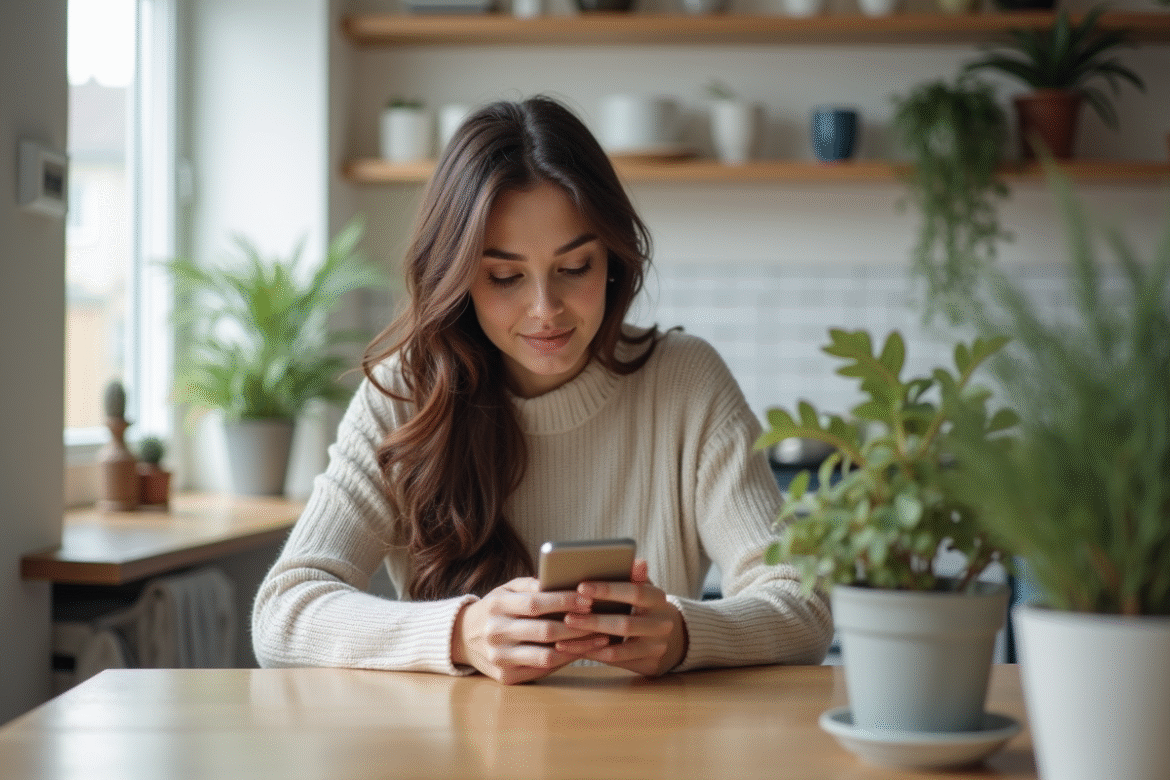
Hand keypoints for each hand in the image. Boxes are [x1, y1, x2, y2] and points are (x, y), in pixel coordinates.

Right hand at [452, 576, 611, 684]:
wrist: (463, 638)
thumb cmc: (495, 609)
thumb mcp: (506, 590)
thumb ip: (530, 584)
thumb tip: (560, 580)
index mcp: (496, 606)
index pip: (535, 604)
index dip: (563, 602)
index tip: (588, 599)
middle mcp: (496, 633)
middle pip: (544, 631)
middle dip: (578, 626)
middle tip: (602, 620)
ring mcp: (499, 658)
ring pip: (546, 656)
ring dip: (577, 647)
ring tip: (600, 638)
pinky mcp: (506, 677)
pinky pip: (542, 670)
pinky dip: (565, 660)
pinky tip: (582, 651)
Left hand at [553, 559, 687, 676]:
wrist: (673, 637)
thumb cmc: (646, 607)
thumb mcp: (644, 589)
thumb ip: (635, 577)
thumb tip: (636, 561)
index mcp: (658, 599)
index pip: (635, 592)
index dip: (608, 590)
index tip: (581, 587)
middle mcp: (662, 624)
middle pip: (625, 624)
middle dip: (593, 621)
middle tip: (567, 616)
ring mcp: (656, 647)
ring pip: (619, 649)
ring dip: (589, 642)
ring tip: (563, 638)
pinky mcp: (649, 665)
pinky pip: (617, 662)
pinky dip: (594, 655)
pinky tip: (575, 649)